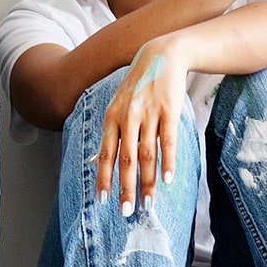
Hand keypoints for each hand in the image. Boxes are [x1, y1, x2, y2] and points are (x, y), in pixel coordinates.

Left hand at [95, 39, 189, 213]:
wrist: (162, 56)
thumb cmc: (137, 87)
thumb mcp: (117, 107)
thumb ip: (109, 135)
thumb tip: (96, 162)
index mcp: (111, 118)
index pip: (106, 154)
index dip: (104, 178)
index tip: (103, 200)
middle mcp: (128, 117)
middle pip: (125, 159)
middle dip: (125, 187)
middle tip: (126, 211)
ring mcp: (149, 114)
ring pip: (147, 154)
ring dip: (148, 181)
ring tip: (148, 202)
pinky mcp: (169, 110)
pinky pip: (167, 141)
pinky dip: (168, 162)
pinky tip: (168, 180)